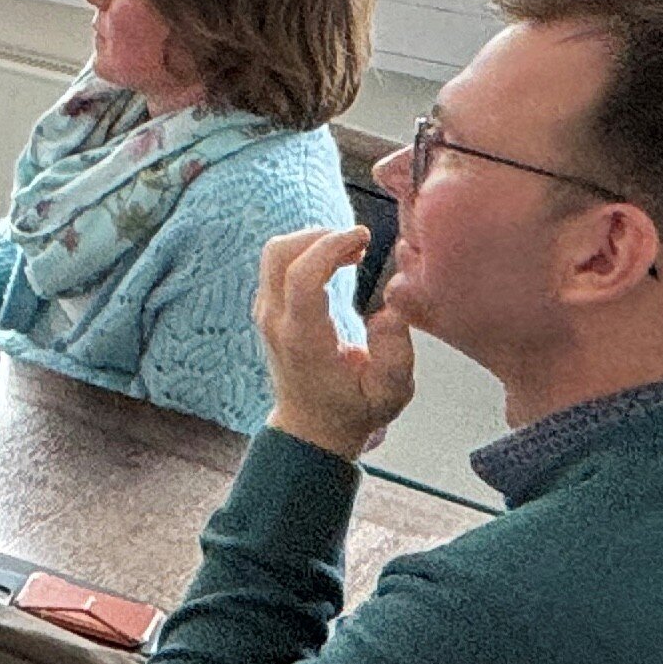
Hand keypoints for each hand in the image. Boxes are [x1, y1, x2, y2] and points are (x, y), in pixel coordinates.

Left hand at [255, 226, 413, 460]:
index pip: (301, 276)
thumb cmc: (355, 411)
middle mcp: (276, 322)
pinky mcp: (268, 310)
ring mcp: (266, 315)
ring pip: (274, 254)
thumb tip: (391, 309)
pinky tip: (338, 264)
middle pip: (278, 254)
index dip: (331, 246)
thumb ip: (396, 352)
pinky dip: (306, 252)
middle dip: (320, 235)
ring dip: (313, 241)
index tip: (364, 237)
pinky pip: (277, 265)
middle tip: (360, 242)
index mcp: (304, 339)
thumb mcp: (391, 393)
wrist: (312, 429)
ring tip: (352, 252)